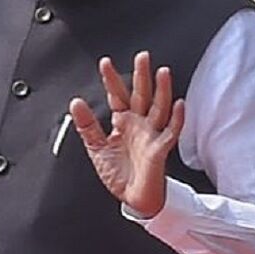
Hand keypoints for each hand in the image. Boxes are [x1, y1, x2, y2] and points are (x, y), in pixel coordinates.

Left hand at [69, 51, 184, 217]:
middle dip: (141, 76)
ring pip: (159, 107)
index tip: (105, 63)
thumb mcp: (96, 148)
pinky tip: (178, 105)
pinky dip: (177, 118)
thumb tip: (76, 103)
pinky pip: (171, 131)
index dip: (112, 80)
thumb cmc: (120, 173)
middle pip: (142, 95)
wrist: (134, 197)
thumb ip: (87, 125)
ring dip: (162, 90)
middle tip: (142, 56)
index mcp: (124, 122)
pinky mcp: (160, 148)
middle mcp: (140, 124)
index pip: (118, 95)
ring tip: (162, 72)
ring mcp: (151, 134)